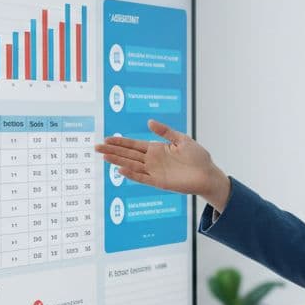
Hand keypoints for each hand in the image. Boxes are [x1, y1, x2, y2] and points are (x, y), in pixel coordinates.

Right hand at [94, 120, 231, 210]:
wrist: (208, 174)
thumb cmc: (198, 157)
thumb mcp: (182, 139)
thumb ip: (165, 131)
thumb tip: (149, 122)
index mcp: (157, 149)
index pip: (134, 145)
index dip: (120, 142)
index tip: (107, 138)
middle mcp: (153, 160)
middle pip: (128, 154)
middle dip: (113, 150)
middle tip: (96, 147)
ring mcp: (155, 172)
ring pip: (131, 165)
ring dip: (118, 161)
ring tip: (104, 156)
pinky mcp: (159, 182)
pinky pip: (142, 178)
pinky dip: (132, 174)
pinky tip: (121, 170)